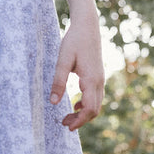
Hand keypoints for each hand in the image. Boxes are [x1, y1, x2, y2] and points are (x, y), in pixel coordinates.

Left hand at [50, 13, 104, 131]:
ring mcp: (100, 78)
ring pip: (96, 103)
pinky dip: (86, 104)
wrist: (87, 26)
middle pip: (94, 110)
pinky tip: (75, 103)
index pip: (90, 109)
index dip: (80, 121)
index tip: (67, 127)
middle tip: (64, 124)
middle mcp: (99, 81)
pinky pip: (95, 96)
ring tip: (67, 117)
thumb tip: (53, 102)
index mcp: (91, 80)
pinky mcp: (98, 75)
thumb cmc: (74, 41)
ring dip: (83, 113)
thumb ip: (58, 81)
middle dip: (80, 120)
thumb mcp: (63, 60)